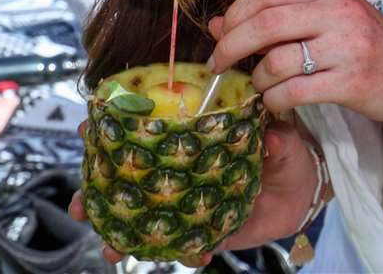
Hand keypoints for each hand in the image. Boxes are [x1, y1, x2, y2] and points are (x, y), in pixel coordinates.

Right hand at [69, 120, 316, 263]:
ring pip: (140, 216)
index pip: (143, 128)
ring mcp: (183, 201)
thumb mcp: (285, 140)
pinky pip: (179, 245)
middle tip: (79, 205)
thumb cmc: (286, 154)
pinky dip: (177, 253)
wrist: (302, 192)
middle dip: (94, 192)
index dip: (111, 126)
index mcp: (190, 137)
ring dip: (118, 232)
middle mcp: (178, 169)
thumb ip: (277, 137)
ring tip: (110, 245)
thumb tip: (270, 136)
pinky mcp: (200, 230)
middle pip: (125, 177)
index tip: (87, 128)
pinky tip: (183, 256)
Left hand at [208, 0, 382, 121]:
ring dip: (257, 80)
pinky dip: (274, 101)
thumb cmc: (369, 44)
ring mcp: (347, 46)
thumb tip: (217, 26)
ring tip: (262, 86)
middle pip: (264, 23)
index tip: (222, 34)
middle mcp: (339, 11)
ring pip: (275, 62)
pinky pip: (293, 92)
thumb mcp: (328, 18)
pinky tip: (278, 102)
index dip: (235, 13)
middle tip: (219, 64)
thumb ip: (278, 18)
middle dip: (231, 47)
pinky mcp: (351, 81)